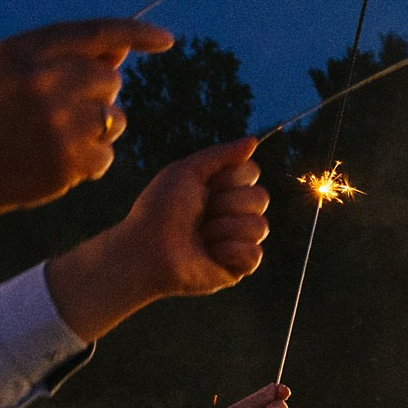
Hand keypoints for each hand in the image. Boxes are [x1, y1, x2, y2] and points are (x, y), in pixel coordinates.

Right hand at [0, 19, 174, 221]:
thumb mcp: (15, 71)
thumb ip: (65, 56)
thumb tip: (122, 48)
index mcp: (22, 51)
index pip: (95, 33)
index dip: (135, 33)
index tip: (166, 39)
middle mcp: (39, 80)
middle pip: (110, 78)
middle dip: (98, 94)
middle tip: (62, 110)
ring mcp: (55, 121)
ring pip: (115, 117)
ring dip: (98, 128)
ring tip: (57, 136)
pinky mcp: (67, 158)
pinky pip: (107, 152)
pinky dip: (90, 159)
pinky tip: (57, 160)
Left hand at [46, 139, 269, 340]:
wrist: (146, 248)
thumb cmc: (160, 209)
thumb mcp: (186, 172)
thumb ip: (220, 154)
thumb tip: (254, 140)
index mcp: (224, 188)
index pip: (252, 172)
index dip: (229, 178)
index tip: (203, 186)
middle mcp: (236, 212)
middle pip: (261, 197)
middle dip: (225, 204)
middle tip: (199, 214)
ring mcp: (241, 239)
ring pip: (259, 226)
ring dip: (222, 229)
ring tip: (200, 237)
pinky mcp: (241, 266)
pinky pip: (254, 253)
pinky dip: (228, 251)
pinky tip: (209, 255)